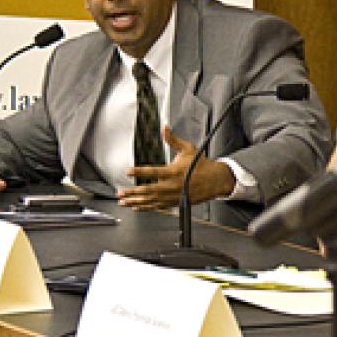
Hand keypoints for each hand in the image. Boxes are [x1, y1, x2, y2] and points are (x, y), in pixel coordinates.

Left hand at [117, 126, 234, 208]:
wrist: (215, 180)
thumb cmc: (201, 165)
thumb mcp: (188, 149)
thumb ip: (173, 140)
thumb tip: (165, 128)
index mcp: (174, 171)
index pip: (153, 171)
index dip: (139, 172)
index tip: (128, 171)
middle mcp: (173, 185)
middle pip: (149, 190)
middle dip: (133, 192)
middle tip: (121, 192)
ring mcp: (173, 196)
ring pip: (151, 201)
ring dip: (136, 202)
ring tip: (123, 202)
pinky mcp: (175, 202)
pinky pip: (158, 207)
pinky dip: (146, 208)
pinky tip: (136, 207)